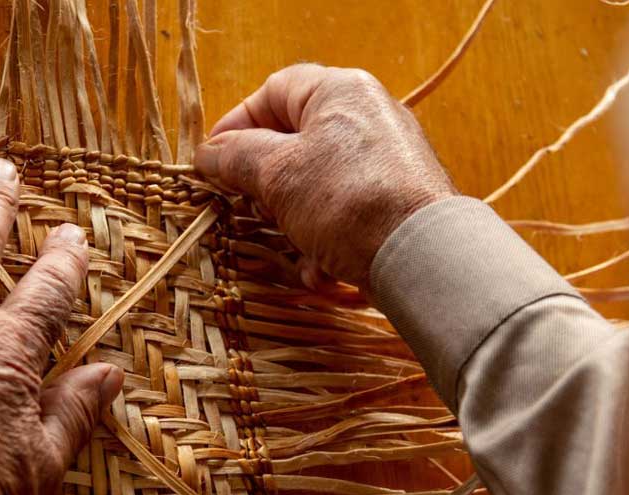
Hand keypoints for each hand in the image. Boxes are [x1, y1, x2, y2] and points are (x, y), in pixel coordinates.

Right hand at [195, 63, 456, 289]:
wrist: (420, 256)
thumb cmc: (346, 199)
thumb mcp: (278, 173)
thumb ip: (236, 157)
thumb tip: (208, 153)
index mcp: (340, 91)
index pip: (274, 91)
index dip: (236, 124)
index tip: (212, 161)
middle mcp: (368, 118)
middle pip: (295, 141)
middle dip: (265, 182)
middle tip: (249, 208)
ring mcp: (386, 162)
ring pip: (316, 186)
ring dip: (293, 221)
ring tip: (289, 243)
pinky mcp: (397, 204)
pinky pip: (345, 215)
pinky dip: (325, 242)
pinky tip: (320, 269)